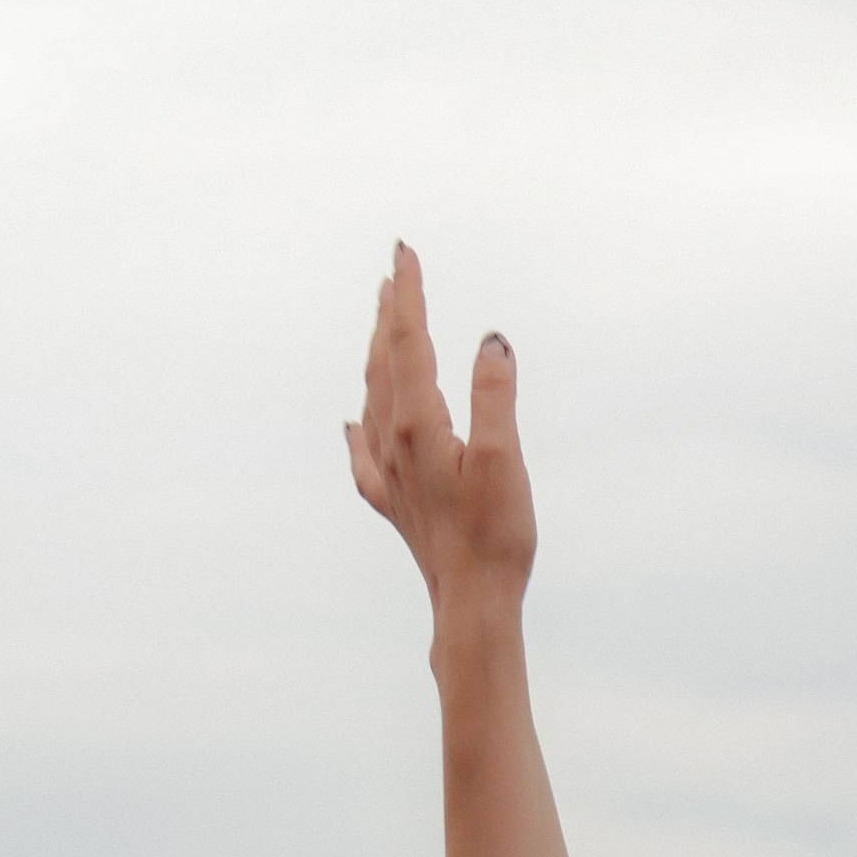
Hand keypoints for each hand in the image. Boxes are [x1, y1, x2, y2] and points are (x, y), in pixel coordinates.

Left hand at [346, 243, 535, 627]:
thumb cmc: (495, 534)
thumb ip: (494, 393)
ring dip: (376, 358)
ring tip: (381, 327)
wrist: (472, 604)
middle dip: (389, 317)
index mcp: (417, 426)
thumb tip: (490, 340)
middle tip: (393, 274)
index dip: (408, 296)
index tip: (404, 252)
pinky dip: (356, 429)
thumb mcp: (505, 456)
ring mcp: (390, 477)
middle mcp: (393, 446)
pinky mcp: (396, 506)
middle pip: (383, 365)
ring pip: (372, 401)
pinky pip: (363, 456)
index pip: (409, 343)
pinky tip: (350, 423)